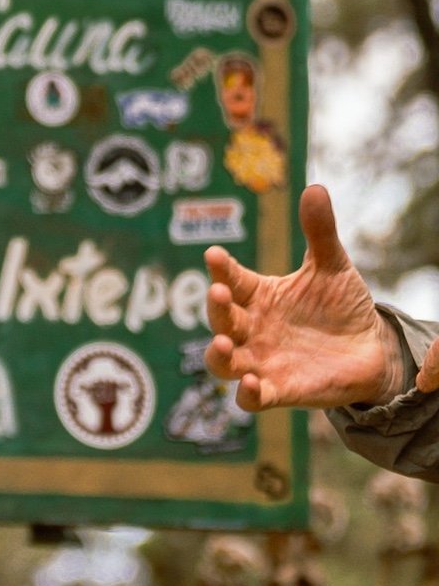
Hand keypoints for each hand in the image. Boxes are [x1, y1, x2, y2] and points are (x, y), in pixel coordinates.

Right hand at [203, 185, 399, 409]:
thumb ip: (319, 231)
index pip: (231, 279)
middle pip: (220, 319)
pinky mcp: (278, 390)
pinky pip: (252, 398)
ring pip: (222, 362)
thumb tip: (315, 187)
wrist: (372, 350)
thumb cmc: (342, 306)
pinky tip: (250, 384)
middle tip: (219, 293)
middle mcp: (251, 328)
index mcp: (258, 295)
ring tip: (223, 344)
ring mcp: (260, 361)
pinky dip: (246, 394)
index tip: (214, 254)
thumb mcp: (332, 266)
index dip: (220, 268)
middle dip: (215, 308)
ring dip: (217, 354)